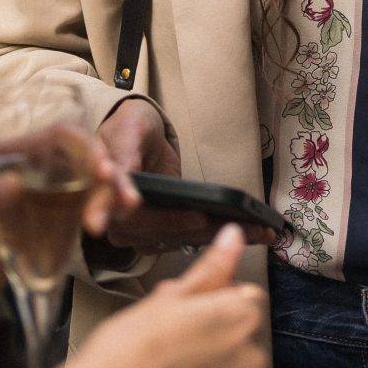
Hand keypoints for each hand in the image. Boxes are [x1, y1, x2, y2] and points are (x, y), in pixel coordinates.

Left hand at [0, 132, 136, 336]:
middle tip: (126, 199)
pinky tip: (109, 225)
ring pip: (83, 184)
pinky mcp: (44, 224)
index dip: (83, 146)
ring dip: (105, 195)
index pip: (53, 138)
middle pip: (76, 159)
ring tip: (124, 214)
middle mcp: (25, 171)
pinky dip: (97, 213)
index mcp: (2, 159)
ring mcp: (37, 198)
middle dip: (104, 174)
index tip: (105, 167)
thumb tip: (13, 183)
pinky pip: (78, 210)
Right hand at [77, 226, 267, 367]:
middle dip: (217, 337)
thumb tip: (235, 235)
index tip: (191, 311)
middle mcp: (249, 358)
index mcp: (238, 316)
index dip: (216, 301)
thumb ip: (211, 268)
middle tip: (174, 342)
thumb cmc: (127, 348)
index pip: (247, 299)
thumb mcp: (168, 297)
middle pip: (243, 337)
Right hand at [98, 100, 275, 251]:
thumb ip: (125, 155)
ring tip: (259, 230)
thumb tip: (122, 188)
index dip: (169, 220)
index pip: (138, 219)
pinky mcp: (164, 231)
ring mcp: (145, 232)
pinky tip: (251, 231)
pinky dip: (219, 236)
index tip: (199, 217)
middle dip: (209, 230)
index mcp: (108, 201)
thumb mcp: (128, 132)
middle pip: (168, 234)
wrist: (135, 135)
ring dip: (222, 237)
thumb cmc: (129, 128)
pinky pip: (190, 237)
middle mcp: (124, 226)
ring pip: (183, 240)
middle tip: (246, 226)